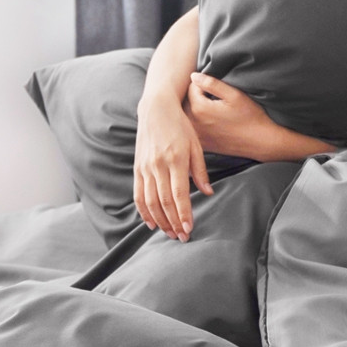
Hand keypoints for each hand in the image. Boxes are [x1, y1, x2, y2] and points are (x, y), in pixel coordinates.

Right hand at [134, 92, 212, 240]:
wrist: (156, 108)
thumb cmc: (180, 126)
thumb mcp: (196, 145)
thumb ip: (200, 170)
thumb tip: (208, 193)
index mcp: (176, 159)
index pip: (179, 194)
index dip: (183, 214)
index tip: (189, 229)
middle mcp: (158, 165)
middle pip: (164, 202)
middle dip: (173, 223)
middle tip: (182, 237)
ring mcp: (145, 167)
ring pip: (150, 202)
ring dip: (160, 221)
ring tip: (169, 233)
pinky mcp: (137, 168)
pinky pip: (138, 195)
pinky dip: (144, 211)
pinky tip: (151, 223)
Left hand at [184, 72, 280, 158]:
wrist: (261, 142)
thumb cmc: (250, 116)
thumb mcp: (234, 95)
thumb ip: (211, 83)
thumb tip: (193, 76)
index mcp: (200, 109)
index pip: (190, 88)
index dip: (201, 83)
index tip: (211, 85)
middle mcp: (194, 124)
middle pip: (184, 103)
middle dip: (194, 96)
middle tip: (210, 95)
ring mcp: (197, 136)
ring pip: (186, 117)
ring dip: (194, 110)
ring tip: (211, 107)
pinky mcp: (203, 145)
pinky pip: (192, 131)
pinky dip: (197, 124)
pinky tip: (211, 123)